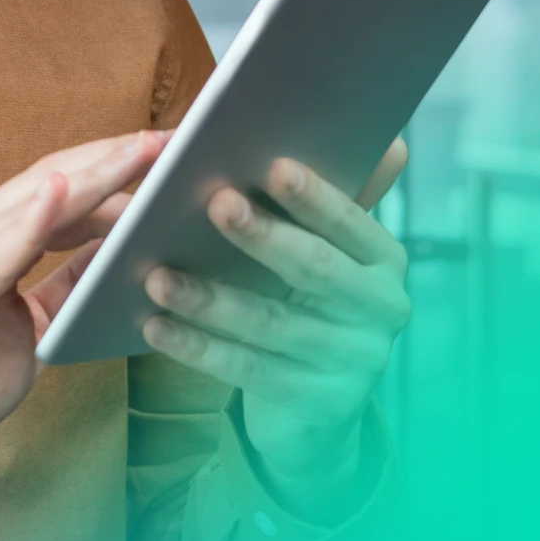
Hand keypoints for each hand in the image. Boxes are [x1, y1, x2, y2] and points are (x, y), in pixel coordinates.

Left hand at [141, 140, 409, 517]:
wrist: (315, 403)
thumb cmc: (305, 298)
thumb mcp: (322, 251)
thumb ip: (327, 200)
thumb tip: (376, 135)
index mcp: (384, 260)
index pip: (353, 223)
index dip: (315, 197)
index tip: (271, 165)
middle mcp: (382, 311)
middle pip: (316, 271)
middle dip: (263, 236)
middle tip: (214, 204)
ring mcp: (354, 363)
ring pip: (272, 324)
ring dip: (210, 299)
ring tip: (156, 276)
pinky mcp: (317, 405)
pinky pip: (248, 371)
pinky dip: (197, 348)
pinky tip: (155, 326)